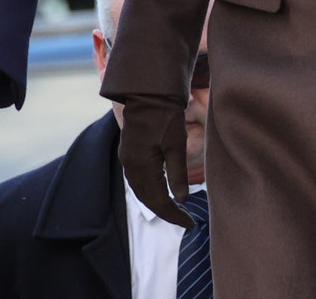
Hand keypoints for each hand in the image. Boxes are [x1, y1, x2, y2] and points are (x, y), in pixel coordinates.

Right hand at [117, 94, 193, 228]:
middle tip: (184, 219)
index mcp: (142, 166)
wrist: (148, 92)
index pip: (159, 201)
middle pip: (147, 198)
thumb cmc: (165, 116)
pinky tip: (159, 189)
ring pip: (140, 190)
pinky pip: (136, 179)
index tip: (190, 223)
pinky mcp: (127, 151)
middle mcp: (130, 165)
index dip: (174, 215)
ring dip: (155, 201)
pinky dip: (148, 189)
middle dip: (165, 211)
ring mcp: (126, 158)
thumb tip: (181, 200)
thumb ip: (178, 174)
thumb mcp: (177, 144)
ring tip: (174, 209)